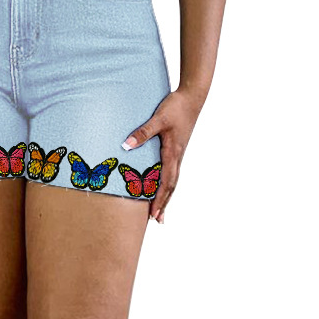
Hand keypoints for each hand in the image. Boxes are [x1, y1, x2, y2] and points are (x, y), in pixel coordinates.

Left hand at [120, 87, 202, 223]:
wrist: (192, 97)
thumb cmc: (176, 107)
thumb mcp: (158, 119)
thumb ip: (142, 132)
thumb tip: (126, 146)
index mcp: (173, 153)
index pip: (166, 182)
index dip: (159, 199)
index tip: (153, 215)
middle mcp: (177, 157)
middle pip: (171, 186)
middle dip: (164, 203)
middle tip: (157, 221)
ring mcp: (178, 153)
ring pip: (173, 180)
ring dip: (166, 196)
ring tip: (161, 211)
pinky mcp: (177, 148)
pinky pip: (172, 171)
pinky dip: (167, 183)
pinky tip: (163, 186)